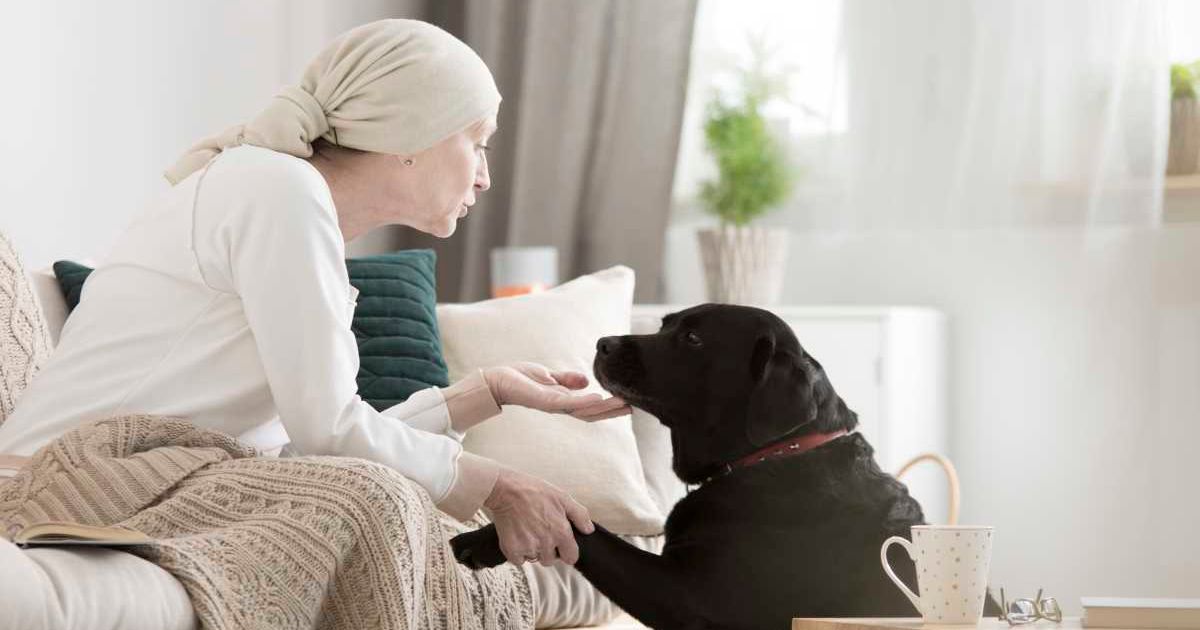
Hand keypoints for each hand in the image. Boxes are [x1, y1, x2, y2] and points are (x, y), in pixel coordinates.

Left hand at [482, 362, 630, 420]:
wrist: (497, 379)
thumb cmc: (519, 378)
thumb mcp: (549, 376)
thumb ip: (567, 380)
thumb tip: (587, 381)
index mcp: (563, 401)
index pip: (590, 407)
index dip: (608, 406)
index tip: (628, 402)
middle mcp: (561, 406)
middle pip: (591, 413)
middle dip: (612, 410)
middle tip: (633, 407)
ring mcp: (554, 405)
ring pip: (584, 410)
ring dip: (605, 408)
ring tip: (623, 403)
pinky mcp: (545, 401)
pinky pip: (568, 403)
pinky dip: (584, 402)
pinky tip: (598, 398)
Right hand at [483, 467, 594, 565]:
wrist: (506, 489)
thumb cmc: (534, 491)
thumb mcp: (563, 497)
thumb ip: (580, 515)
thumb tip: (588, 530)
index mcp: (561, 532)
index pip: (571, 557)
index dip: (566, 551)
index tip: (560, 545)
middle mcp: (546, 543)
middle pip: (550, 560)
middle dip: (547, 550)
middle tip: (539, 532)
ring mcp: (528, 547)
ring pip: (534, 559)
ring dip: (532, 550)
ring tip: (527, 531)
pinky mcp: (512, 549)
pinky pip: (518, 560)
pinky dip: (517, 552)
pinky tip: (517, 535)